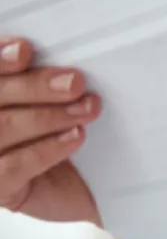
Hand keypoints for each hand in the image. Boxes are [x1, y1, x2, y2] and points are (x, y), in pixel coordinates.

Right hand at [0, 37, 102, 225]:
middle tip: (74, 83)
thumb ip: (45, 81)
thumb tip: (63, 67)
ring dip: (49, 116)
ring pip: (2, 128)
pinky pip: (12, 167)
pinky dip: (47, 149)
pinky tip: (75, 137)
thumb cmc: (59, 133)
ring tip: (86, 109)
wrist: (79, 189)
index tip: (24, 50)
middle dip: (35, 86)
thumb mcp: (52, 101)